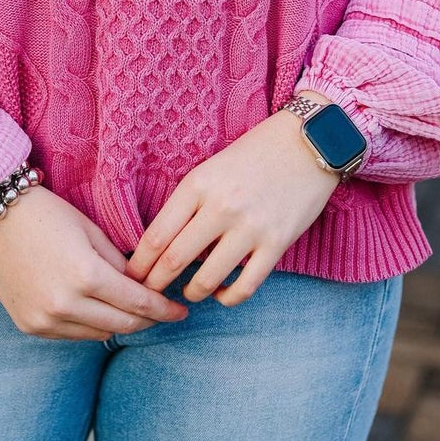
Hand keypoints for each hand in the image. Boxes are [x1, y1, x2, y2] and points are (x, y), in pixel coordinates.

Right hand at [0, 185, 190, 340]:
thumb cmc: (45, 213)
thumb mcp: (90, 230)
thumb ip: (117, 263)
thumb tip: (140, 286)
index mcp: (86, 276)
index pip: (138, 304)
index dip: (163, 309)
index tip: (180, 311)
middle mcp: (65, 305)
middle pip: (122, 325)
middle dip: (147, 320)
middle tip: (163, 313)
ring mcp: (45, 320)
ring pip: (98, 335)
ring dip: (119, 324)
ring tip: (134, 312)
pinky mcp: (30, 326)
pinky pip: (72, 335)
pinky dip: (90, 326)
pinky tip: (99, 312)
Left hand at [123, 111, 339, 306]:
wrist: (308, 142)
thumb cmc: (254, 154)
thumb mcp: (212, 169)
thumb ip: (189, 203)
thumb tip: (165, 246)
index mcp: (198, 184)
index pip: (156, 236)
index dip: (139, 265)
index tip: (131, 277)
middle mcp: (221, 207)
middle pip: (174, 261)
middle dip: (156, 284)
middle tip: (149, 295)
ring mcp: (250, 228)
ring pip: (206, 280)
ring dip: (191, 293)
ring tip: (188, 293)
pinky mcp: (276, 244)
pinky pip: (244, 287)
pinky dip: (228, 298)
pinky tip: (222, 293)